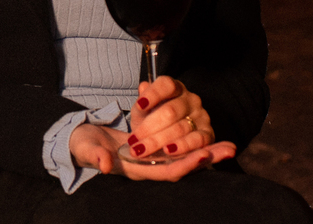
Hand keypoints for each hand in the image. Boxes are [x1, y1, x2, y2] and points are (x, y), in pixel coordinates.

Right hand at [69, 123, 234, 181]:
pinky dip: (196, 145)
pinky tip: (212, 141)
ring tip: (229, 147)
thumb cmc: (84, 145)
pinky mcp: (154, 150)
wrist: (83, 142)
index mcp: (134, 169)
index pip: (165, 171)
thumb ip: (96, 156)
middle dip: (205, 159)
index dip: (185, 164)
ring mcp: (152, 160)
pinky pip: (179, 150)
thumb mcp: (87, 148)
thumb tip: (106, 165)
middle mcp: (147, 168)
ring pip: (184, 159)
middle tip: (228, 150)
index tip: (203, 155)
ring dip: (206, 153)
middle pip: (182, 167)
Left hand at [127, 76, 231, 161]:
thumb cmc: (153, 124)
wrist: (166, 142)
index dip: (153, 94)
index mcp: (176, 89)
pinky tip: (168, 151)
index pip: (167, 85)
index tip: (139, 106)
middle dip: (149, 127)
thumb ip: (141, 104)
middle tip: (133, 140)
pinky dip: (182, 146)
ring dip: (158, 141)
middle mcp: (191, 100)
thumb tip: (142, 87)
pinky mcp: (208, 134)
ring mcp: (202, 116)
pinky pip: (197, 140)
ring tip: (141, 150)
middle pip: (170, 111)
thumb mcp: (143, 114)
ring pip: (180, 128)